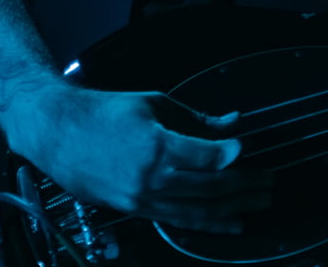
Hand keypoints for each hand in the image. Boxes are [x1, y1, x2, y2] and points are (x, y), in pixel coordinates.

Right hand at [8, 83, 272, 233]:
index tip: (251, 148)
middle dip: (245, 185)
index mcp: (156, 146)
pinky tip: (231, 223)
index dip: (235, 153)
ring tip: (260, 203)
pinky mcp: (135, 210)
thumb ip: (197, 118)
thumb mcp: (154, 103)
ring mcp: (142, 199)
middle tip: (269, 181)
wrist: (58, 133)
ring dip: (233, 209)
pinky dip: (208, 223)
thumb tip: (232, 122)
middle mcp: (151, 178)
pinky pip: (178, 221)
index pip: (209, 156)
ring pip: (198, 210)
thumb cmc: (105, 112)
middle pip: (210, 187)